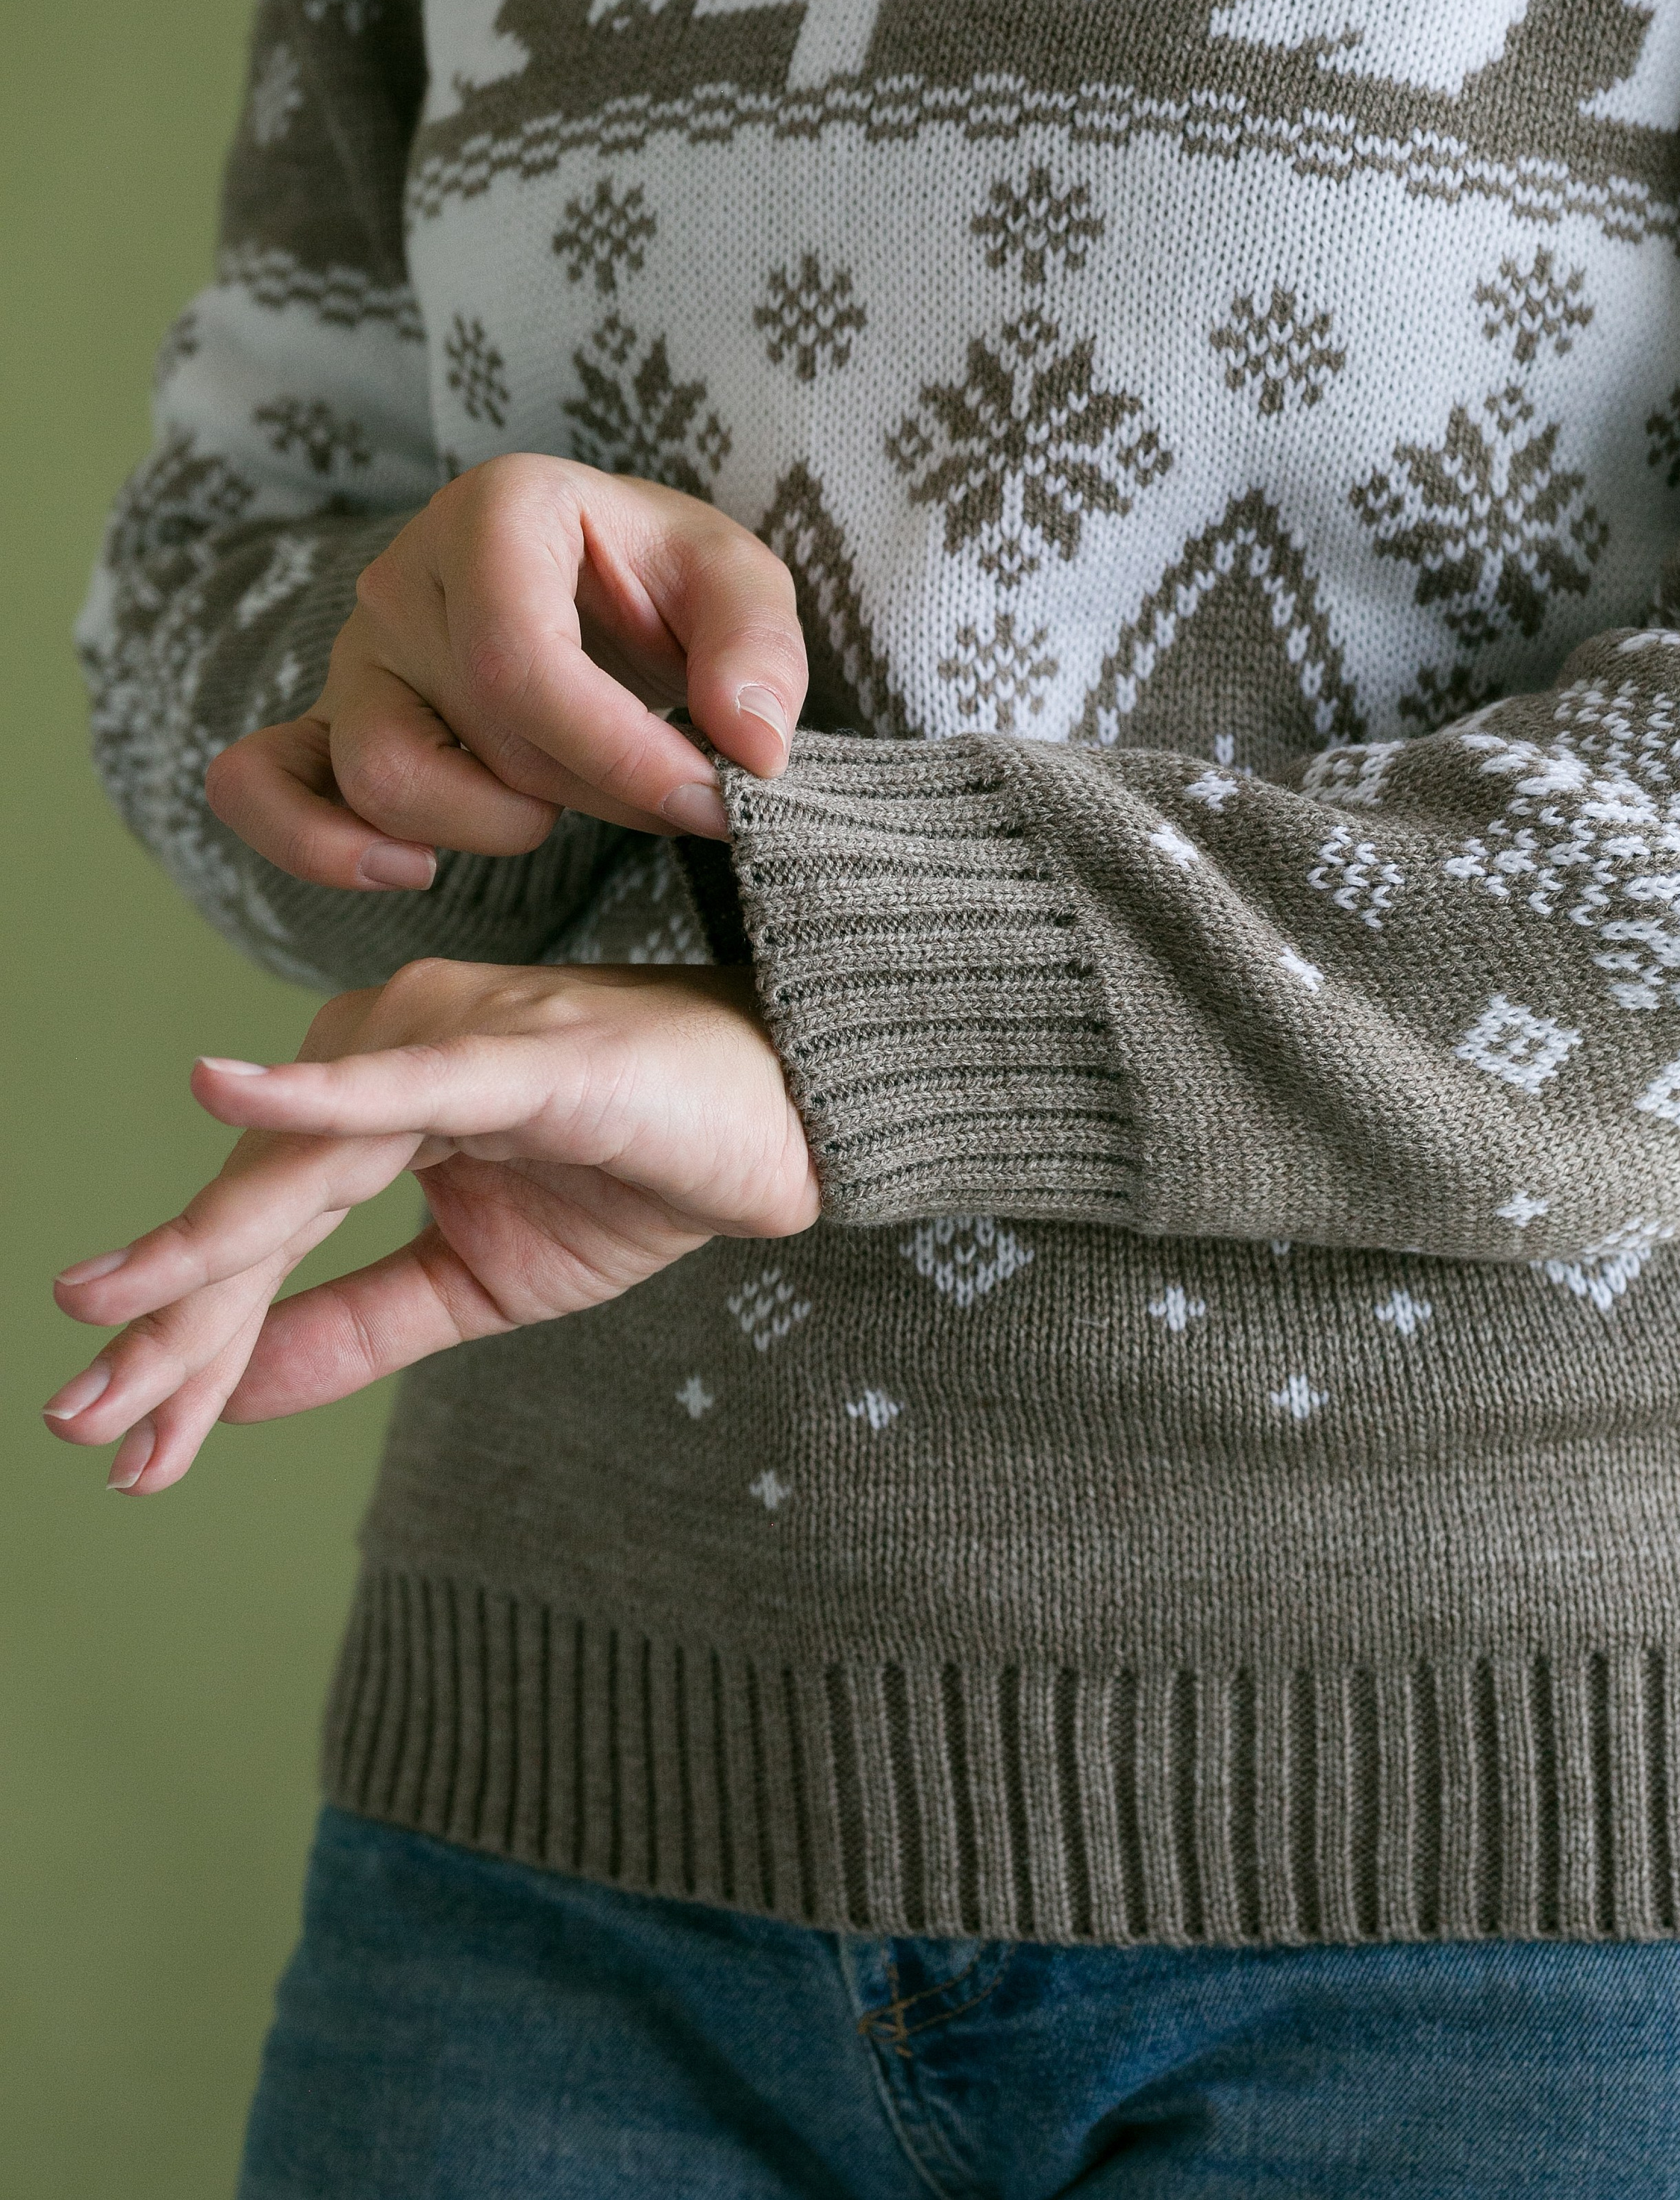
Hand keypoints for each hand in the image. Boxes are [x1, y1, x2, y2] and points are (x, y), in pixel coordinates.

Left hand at [44, 959, 818, 1493]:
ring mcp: (453, 1041)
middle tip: (82, 1421)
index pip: (261, 1230)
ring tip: (111, 1317)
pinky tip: (221, 1092)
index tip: (118, 1442)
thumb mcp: (480, 1283)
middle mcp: (390, 1048)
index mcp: (378, 1100)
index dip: (188, 1336)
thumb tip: (224, 1396)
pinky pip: (404, 1082)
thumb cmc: (640, 1172)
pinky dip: (314, 1090)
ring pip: (308, 1160)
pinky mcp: (523, 1056)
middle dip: (172, 1318)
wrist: (792, 1125)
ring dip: (209, 1248)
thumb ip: (352, 1326)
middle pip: (260, 1201)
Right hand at [204, 456, 807, 889]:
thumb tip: (751, 745)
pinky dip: (319, 844)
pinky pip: (262, 786)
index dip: (620, 755)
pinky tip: (413, 868)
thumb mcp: (737, 584)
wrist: (601, 591)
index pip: (522, 665)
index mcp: (497, 510)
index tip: (714, 800)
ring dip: (492, 828)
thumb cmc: (662, 583)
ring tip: (562, 807)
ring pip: (384, 781)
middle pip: (481, 737)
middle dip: (599, 793)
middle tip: (674, 794)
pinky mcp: (328, 724)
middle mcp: (404, 578)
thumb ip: (758, 650)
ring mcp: (357, 658)